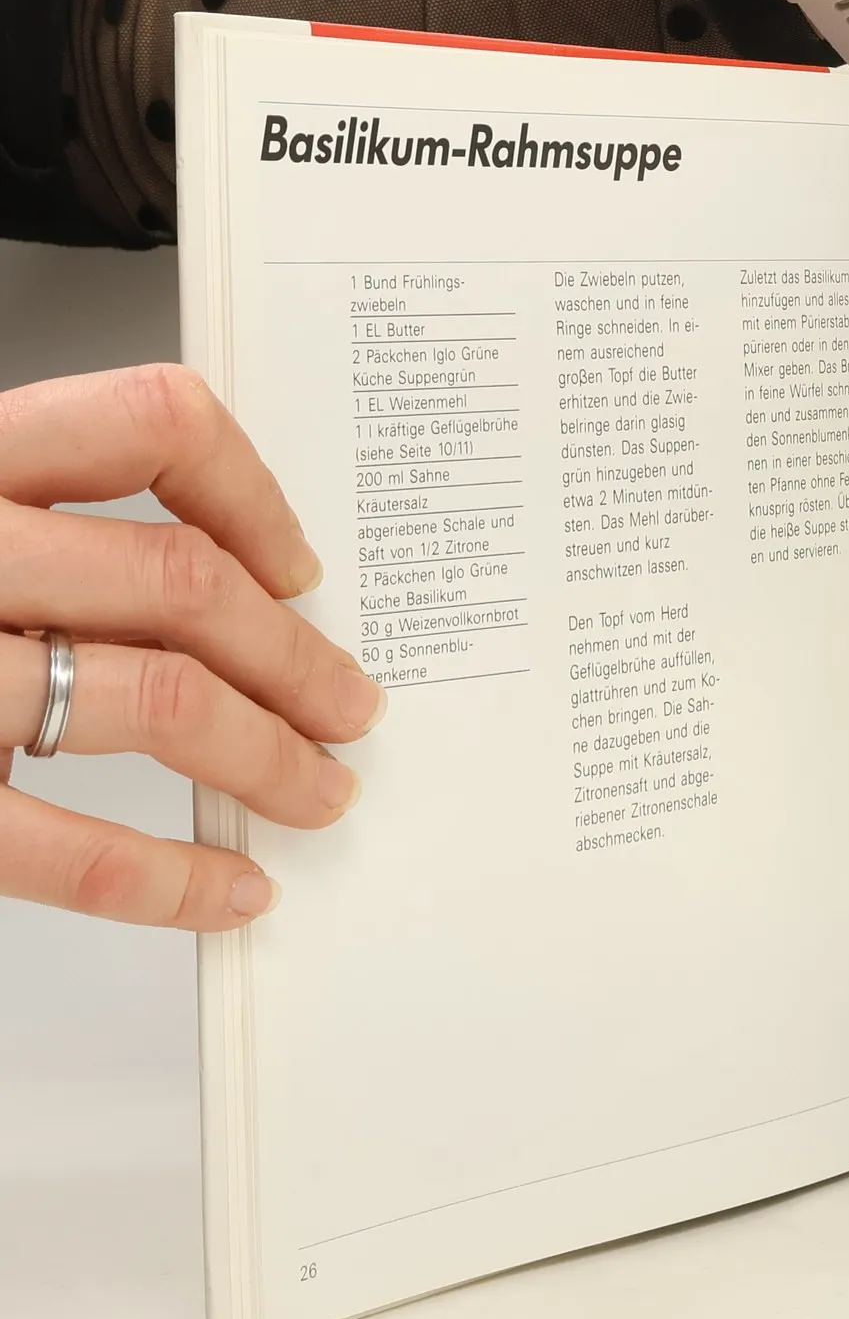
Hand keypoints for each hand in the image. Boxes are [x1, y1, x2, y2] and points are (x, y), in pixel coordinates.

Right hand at [0, 366, 381, 929]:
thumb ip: (24, 514)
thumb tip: (212, 573)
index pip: (149, 424)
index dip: (253, 496)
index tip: (298, 566)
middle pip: (182, 582)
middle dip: (296, 657)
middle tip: (347, 706)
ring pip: (156, 698)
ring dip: (268, 756)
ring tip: (316, 790)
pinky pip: (69, 849)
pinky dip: (171, 881)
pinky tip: (227, 894)